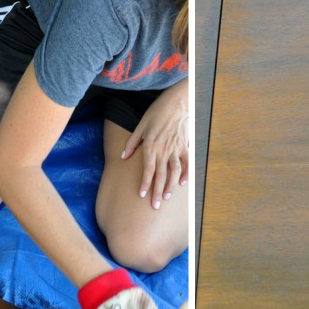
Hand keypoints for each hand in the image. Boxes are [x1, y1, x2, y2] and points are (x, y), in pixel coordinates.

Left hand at [121, 81, 188, 210]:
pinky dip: (185, 174)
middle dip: (157, 191)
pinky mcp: (184, 147)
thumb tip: (123, 156)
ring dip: (170, 186)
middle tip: (155, 206)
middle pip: (160, 175)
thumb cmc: (157, 113)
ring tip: (166, 198)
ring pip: (174, 172)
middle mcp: (164, 150)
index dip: (145, 183)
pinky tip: (182, 184)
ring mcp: (176, 149)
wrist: (176, 102)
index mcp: (151, 145)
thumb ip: (132, 142)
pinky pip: (186, 163)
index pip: (148, 169)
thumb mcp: (141, 125)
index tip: (142, 195)